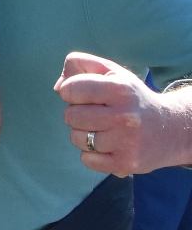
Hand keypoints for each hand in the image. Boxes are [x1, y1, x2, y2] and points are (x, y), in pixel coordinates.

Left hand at [55, 51, 190, 175]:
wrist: (171, 129)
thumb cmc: (131, 98)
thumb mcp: (112, 72)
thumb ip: (80, 65)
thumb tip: (58, 88)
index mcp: (120, 89)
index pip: (70, 89)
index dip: (71, 92)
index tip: (86, 95)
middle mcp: (124, 116)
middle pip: (70, 116)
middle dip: (77, 114)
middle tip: (98, 114)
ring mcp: (126, 142)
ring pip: (76, 139)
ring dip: (83, 134)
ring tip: (105, 129)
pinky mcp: (125, 164)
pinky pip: (86, 159)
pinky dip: (92, 153)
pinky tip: (110, 145)